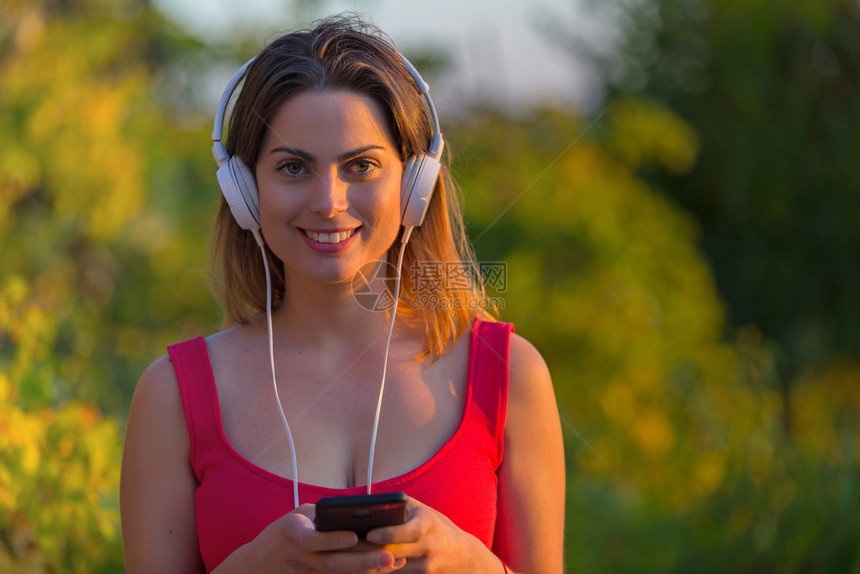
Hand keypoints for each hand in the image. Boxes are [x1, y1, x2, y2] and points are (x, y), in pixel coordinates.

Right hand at [215, 503, 403, 572]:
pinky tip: (380, 571)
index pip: (313, 540)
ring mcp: (305, 573)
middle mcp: (299, 557)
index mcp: (292, 533)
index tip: (354, 536)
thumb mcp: (296, 516)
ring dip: (367, 571)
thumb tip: (353, 512)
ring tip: (392, 563)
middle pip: (332, 563)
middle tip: (389, 556)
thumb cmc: (282, 533)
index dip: (333, 539)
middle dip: (363, 561)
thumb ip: (321, 515)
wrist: (256, 564)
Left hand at [362, 498, 494, 573]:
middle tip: (348, 547)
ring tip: (349, 559)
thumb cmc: (437, 528)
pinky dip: (381, 573)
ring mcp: (426, 567)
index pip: (410, 531)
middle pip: (396, 552)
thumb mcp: (424, 512)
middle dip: (370, 551)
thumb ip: (401, 506)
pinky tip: (363, 569)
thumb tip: (371, 502)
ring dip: (370, 565)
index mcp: (428, 524)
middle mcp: (429, 546)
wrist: (463, 556)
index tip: (370, 533)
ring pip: (393, 569)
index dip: (389, 533)